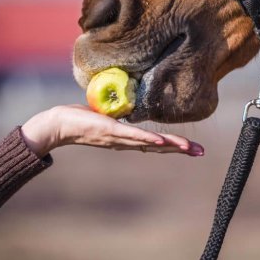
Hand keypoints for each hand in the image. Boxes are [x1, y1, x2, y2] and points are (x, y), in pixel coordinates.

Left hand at [21, 105, 204, 158]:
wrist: (59, 125)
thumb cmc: (81, 119)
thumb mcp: (105, 116)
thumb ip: (119, 115)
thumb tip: (127, 107)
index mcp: (126, 139)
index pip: (154, 143)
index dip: (173, 145)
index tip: (191, 147)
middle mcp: (125, 142)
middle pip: (158, 147)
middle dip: (180, 150)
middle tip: (200, 152)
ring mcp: (119, 139)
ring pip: (150, 143)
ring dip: (170, 146)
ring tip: (188, 148)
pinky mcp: (110, 132)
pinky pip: (132, 136)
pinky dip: (148, 139)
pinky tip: (162, 141)